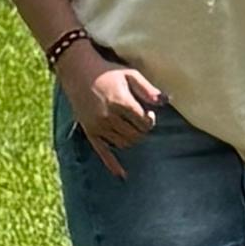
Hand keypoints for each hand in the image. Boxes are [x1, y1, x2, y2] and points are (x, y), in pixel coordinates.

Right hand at [62, 42, 164, 175]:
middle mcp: (108, 117)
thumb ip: (148, 90)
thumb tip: (166, 101)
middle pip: (134, 135)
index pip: (143, 122)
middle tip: (140, 121)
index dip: (149, 120)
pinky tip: (122, 175)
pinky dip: (112, 164)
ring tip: (130, 128)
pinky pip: (102, 152)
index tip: (148, 114)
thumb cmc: (108, 72)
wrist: (78, 71)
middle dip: (141, 130)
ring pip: (122, 143)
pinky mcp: (89, 132)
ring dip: (131, 139)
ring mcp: (98, 126)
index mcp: (120, 103)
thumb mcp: (130, 74)